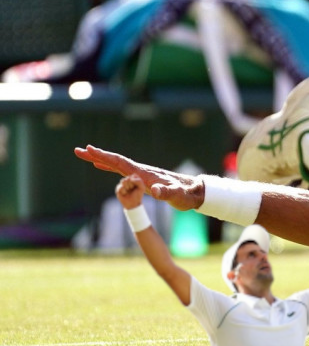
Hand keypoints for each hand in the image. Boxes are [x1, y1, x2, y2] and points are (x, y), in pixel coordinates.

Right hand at [74, 144, 205, 210]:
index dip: (105, 157)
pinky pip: (122, 171)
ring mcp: (141, 174)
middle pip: (115, 161)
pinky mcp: (143, 178)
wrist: (194, 192)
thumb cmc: (186, 195)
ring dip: (100, 159)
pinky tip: (102, 166)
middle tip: (78, 150)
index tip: (90, 149)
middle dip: (97, 155)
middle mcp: (141, 171)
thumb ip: (167, 193)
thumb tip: (156, 190)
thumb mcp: (177, 196)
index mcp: (145, 173)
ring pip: (117, 165)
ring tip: (85, 154)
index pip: (122, 163)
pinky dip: (110, 167)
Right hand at [115, 174, 144, 208]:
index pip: (134, 175)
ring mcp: (122, 184)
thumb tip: (130, 179)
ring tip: (128, 191)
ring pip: (123, 181)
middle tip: (132, 189)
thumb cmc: (138, 195)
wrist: (133, 203)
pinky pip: (120, 187)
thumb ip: (139, 181)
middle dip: (132, 184)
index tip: (137, 186)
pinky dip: (124, 191)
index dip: (136, 181)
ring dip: (127, 187)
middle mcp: (127, 181)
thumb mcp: (142, 188)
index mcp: (133, 179)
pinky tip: (125, 194)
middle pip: (128, 178)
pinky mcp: (118, 189)